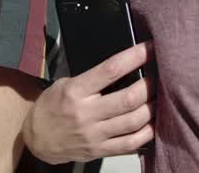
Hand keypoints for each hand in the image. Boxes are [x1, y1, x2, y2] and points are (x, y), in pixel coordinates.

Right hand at [22, 42, 154, 163]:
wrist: (36, 139)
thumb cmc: (52, 106)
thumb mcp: (65, 83)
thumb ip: (92, 78)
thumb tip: (124, 66)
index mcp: (76, 91)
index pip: (110, 69)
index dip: (134, 57)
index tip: (150, 48)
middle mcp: (86, 114)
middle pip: (128, 98)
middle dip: (150, 84)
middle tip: (162, 75)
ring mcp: (94, 135)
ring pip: (133, 121)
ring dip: (152, 108)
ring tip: (161, 97)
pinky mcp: (100, 151)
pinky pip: (130, 144)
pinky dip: (147, 133)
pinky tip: (154, 123)